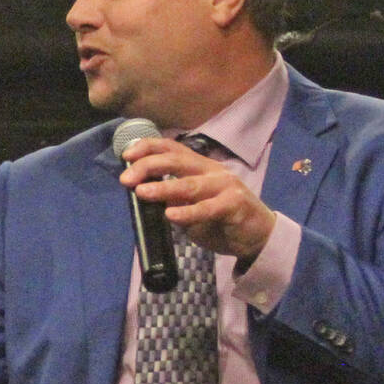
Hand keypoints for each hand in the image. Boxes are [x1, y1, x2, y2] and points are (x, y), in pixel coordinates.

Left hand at [120, 137, 275, 261]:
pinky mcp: (234, 205)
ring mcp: (224, 186)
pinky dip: (188, 212)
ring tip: (141, 192)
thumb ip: (171, 197)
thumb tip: (140, 193)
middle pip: (177, 160)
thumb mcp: (190, 205)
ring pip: (190, 184)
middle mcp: (211, 170)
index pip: (172, 148)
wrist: (257, 235)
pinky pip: (207, 209)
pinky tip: (171, 215)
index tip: (126, 154)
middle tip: (126, 179)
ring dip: (163, 188)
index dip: (148, 147)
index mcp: (199, 165)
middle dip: (148, 166)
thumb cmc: (220, 218)